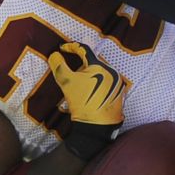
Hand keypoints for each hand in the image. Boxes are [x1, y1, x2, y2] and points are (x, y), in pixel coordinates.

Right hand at [48, 41, 127, 160]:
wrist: (96, 126)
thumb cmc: (82, 102)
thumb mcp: (67, 83)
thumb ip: (59, 66)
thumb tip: (54, 55)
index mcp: (100, 66)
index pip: (84, 49)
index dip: (71, 47)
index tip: (62, 48)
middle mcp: (112, 71)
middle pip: (93, 63)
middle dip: (80, 66)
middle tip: (70, 75)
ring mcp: (118, 83)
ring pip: (100, 73)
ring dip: (89, 76)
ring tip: (80, 88)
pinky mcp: (120, 93)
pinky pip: (106, 83)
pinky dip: (97, 84)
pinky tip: (89, 94)